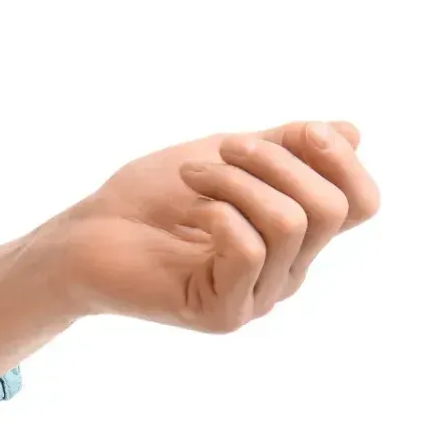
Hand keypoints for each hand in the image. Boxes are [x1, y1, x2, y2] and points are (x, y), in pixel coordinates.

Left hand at [40, 120, 380, 331]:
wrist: (82, 237)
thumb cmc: (145, 199)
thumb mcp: (225, 157)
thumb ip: (285, 148)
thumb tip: (351, 131)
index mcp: (295, 238)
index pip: (361, 204)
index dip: (341, 159)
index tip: (298, 129)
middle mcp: (286, 274)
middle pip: (331, 209)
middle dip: (278, 160)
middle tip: (221, 149)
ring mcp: (256, 298)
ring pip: (291, 223)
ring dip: (238, 181)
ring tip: (192, 174)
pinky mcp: (222, 314)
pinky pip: (250, 251)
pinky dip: (219, 214)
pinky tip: (188, 212)